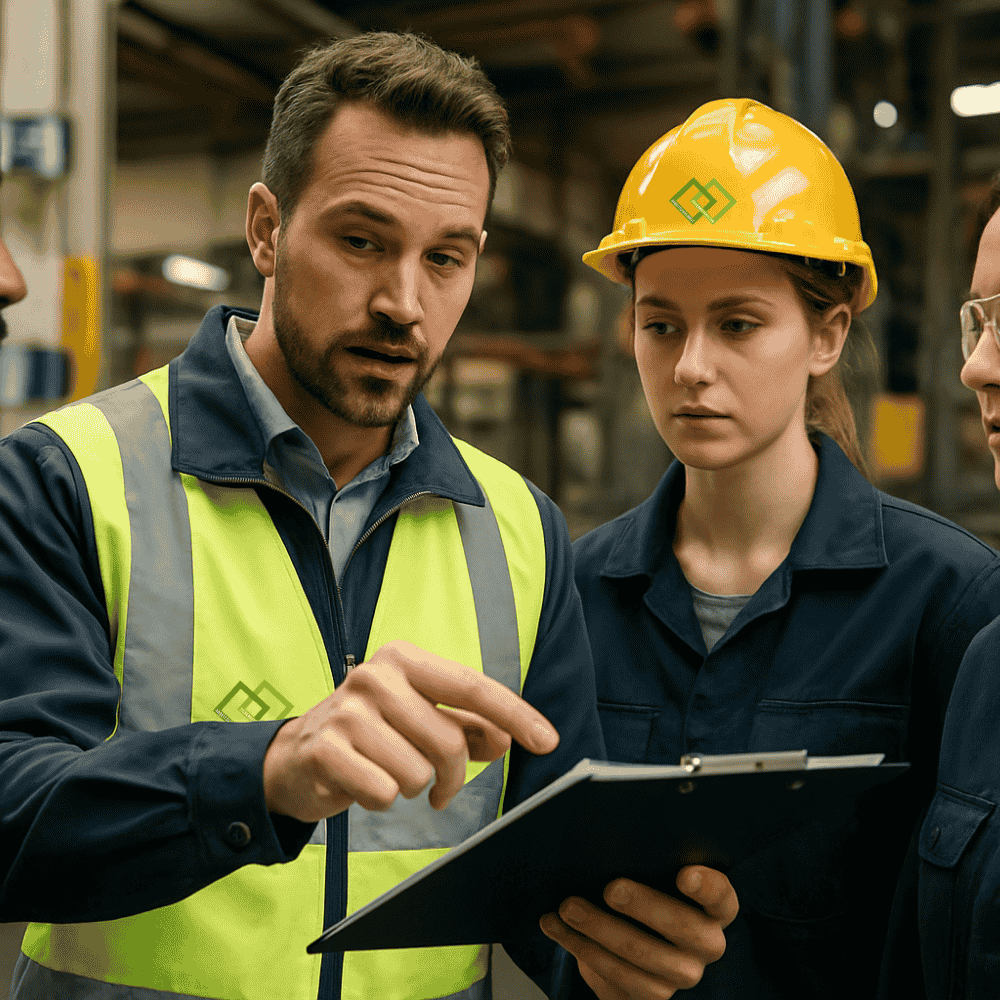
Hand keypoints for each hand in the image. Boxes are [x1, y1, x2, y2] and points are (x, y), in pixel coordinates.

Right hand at [262, 639, 558, 821]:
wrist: (295, 758)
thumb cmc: (370, 734)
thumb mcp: (420, 720)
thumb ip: (466, 725)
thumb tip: (504, 738)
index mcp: (404, 659)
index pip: (472, 686)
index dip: (515, 714)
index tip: (547, 740)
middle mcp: (376, 676)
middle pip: (450, 741)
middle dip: (452, 775)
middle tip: (437, 785)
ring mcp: (348, 712)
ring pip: (419, 772)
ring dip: (414, 787)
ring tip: (389, 774)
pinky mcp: (326, 749)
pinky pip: (385, 792)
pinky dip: (383, 799)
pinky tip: (364, 784)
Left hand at [539, 866, 737, 997]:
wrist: (634, 939)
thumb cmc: (647, 890)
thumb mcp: (654, 874)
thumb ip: (649, 861)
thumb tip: (614, 842)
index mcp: (715, 908)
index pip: (721, 897)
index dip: (706, 887)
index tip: (683, 873)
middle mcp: (707, 945)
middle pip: (682, 927)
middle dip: (642, 906)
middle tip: (611, 888)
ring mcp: (681, 974)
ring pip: (641, 955)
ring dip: (598, 928)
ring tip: (569, 906)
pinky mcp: (651, 996)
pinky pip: (614, 975)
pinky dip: (579, 946)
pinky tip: (557, 926)